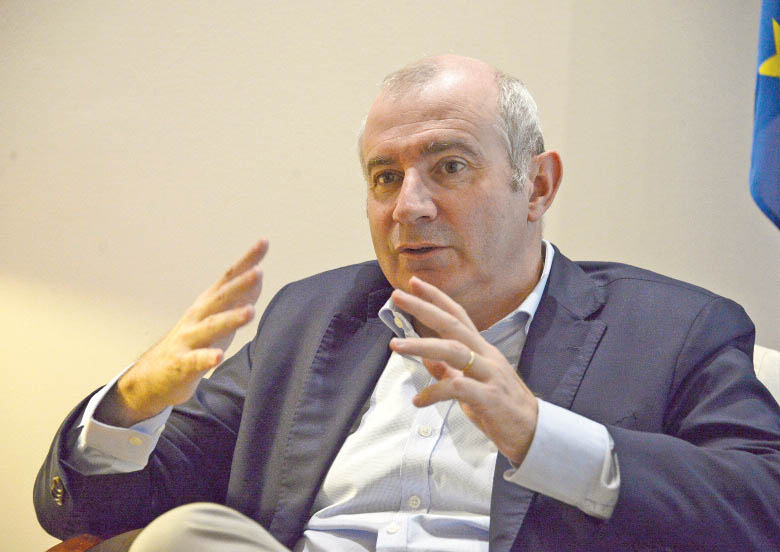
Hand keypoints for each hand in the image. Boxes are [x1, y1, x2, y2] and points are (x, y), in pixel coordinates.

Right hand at [95, 239, 268, 426]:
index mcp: (208, 304)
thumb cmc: (194, 341)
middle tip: (258, 272)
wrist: (156, 375)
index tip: (263, 242)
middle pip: (221, 298)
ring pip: (211, 327)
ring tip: (250, 312)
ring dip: (230, 318)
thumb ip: (238, 298)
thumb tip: (258, 276)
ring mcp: (188, 339)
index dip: (246, 261)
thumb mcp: (218, 317)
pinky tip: (218, 356)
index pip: (229, 278)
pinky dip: (206, 357)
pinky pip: (195, 361)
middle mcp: (198, 316)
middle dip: (239, 285)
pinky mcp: (181, 364)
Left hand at [389, 276, 538, 464]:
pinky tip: (419, 400)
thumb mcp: (472, 387)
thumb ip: (450, 372)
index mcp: (482, 350)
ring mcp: (489, 374)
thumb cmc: (501, 409)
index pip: (458, 315)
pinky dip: (435, 391)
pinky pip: (457, 387)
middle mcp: (486, 355)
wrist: (533, 433)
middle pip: (452, 324)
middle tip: (398, 296)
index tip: (415, 283)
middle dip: (424, 308)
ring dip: (422, 345)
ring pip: (453, 350)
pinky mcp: (489, 396)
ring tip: (396, 346)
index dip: (437, 298)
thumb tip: (428, 360)